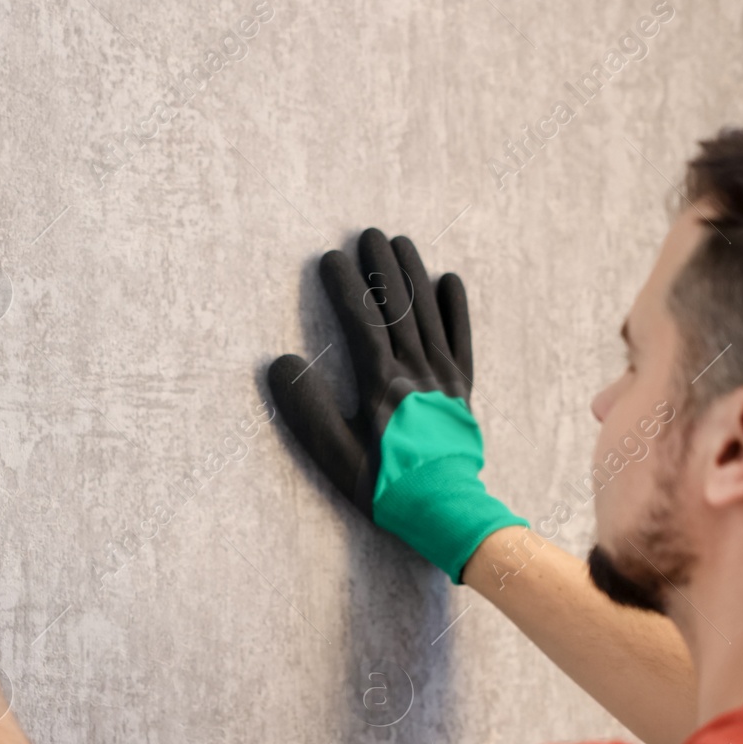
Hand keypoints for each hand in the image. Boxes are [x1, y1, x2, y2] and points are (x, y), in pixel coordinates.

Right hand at [268, 227, 524, 581]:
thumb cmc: (384, 487)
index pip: (361, 321)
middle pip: (398, 306)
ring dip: (414, 273)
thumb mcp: (335, 456)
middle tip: (368, 233)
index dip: (344, 286)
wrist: (444, 510)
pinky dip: (456, 308)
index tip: (329, 258)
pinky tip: (449, 280)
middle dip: (381, 266)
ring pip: (428, 313)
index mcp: (382, 384)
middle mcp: (416, 372)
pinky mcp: (463, 390)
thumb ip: (307, 410)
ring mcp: (444, 378)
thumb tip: (279, 363)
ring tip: (401, 243)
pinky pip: (461, 339)